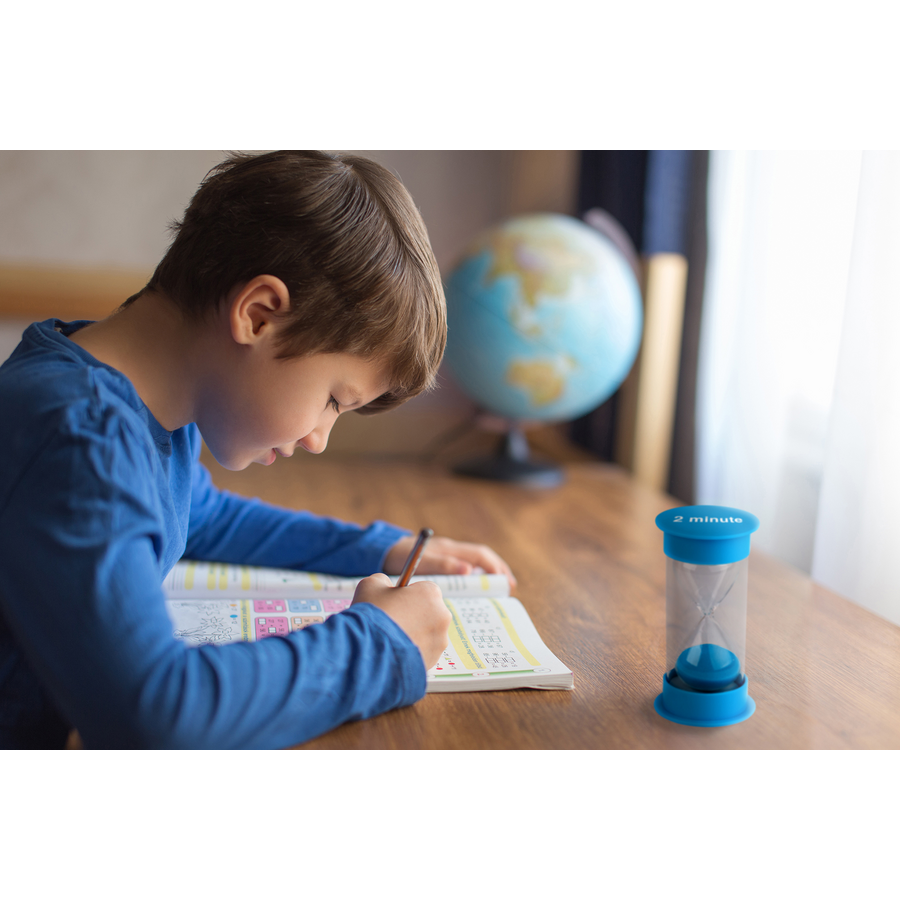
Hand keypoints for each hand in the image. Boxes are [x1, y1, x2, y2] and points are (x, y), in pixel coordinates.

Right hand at [351, 573, 451, 669]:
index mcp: (431, 593)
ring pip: (426, 634)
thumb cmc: (371, 615)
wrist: (366, 653)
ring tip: (390, 639)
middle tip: (391, 621)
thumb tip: (387, 587)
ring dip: (413, 634)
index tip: (394, 603)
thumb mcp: (371, 585)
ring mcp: (439, 642)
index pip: (424, 590)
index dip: (407, 596)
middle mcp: (442, 616)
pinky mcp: (432, 661)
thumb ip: (383, 581)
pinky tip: (393, 652)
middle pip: (428, 612)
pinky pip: (422, 652)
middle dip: (413, 616)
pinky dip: (410, 652)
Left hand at [384, 535, 516, 590]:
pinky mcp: (440, 562)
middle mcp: (450, 550)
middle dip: (497, 570)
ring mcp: (446, 555)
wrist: (382, 551)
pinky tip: (475, 589)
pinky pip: (463, 568)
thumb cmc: (400, 556)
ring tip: (498, 589)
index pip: (480, 556)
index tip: (505, 582)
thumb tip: (468, 570)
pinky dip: (474, 577)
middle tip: (509, 587)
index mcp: (448, 549)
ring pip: (473, 563)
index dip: (495, 567)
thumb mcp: (420, 561)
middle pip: (481, 558)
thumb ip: (441, 564)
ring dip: (488, 574)